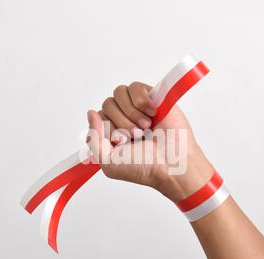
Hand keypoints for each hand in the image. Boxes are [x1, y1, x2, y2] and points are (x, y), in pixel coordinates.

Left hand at [86, 82, 213, 201]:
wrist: (172, 162)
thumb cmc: (144, 167)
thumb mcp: (108, 162)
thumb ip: (94, 139)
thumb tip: (91, 113)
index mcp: (111, 133)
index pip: (97, 117)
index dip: (107, 128)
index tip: (121, 143)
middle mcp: (123, 118)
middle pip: (107, 104)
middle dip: (121, 122)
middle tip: (136, 136)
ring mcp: (137, 108)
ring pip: (119, 93)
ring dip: (131, 112)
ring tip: (146, 126)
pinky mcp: (152, 98)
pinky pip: (135, 87)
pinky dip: (141, 100)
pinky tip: (152, 113)